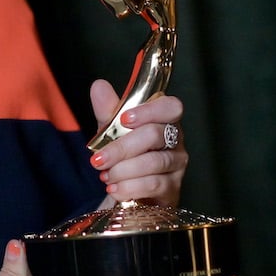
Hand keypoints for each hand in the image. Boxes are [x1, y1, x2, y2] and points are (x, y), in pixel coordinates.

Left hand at [88, 80, 186, 206]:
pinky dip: (130, 187)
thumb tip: (99, 86)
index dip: (149, 111)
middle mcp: (175, 139)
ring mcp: (177, 164)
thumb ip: (107, 110)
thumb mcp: (112, 131)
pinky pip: (154, 184)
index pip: (170, 107)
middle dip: (122, 148)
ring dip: (123, 170)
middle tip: (98, 159)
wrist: (128, 189)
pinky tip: (115, 189)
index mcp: (164, 119)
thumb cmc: (125, 154)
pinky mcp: (173, 188)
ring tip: (105, 176)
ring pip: (153, 162)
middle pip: (155, 135)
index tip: (123, 119)